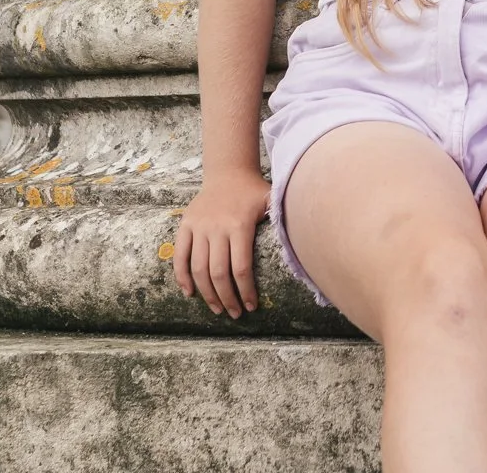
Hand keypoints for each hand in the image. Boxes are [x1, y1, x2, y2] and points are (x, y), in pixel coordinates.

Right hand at [172, 171, 271, 316]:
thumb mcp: (272, 200)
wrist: (228, 172)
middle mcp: (216, 228)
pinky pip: (180, 256)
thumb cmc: (254, 192)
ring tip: (218, 309)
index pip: (241, 268)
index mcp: (239, 226)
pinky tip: (190, 293)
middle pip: (218, 273)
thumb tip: (306, 241)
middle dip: (227, 298)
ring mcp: (199, 227)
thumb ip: (284, 219)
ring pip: (198, 268)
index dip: (245, 291)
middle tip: (235, 314)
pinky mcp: (185, 226)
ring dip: (207, 294)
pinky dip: (182, 277)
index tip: (251, 306)